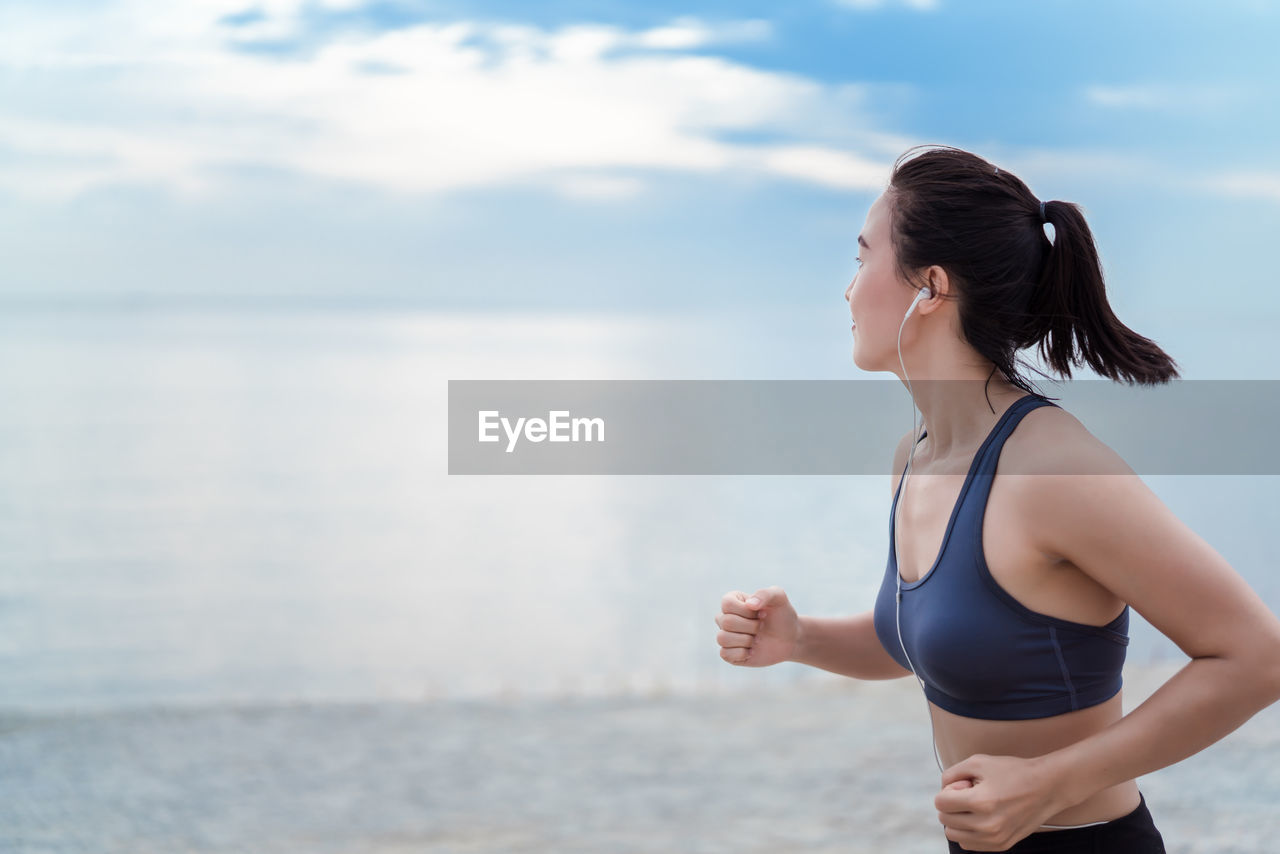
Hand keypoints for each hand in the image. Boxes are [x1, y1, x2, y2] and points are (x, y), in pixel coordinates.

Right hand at [715, 586, 798, 667]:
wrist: (790, 638)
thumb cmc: (782, 616)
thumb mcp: (778, 598)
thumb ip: (765, 594)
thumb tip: (750, 604)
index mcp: (732, 601)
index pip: (727, 604)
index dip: (747, 612)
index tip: (762, 613)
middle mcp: (725, 617)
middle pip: (726, 622)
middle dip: (751, 626)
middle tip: (761, 627)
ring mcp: (726, 635)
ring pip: (722, 638)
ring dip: (746, 640)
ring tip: (756, 639)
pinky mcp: (728, 653)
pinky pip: (724, 654)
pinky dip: (742, 653)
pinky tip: (752, 650)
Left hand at [935, 754, 1066, 851]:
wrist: (1046, 787)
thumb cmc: (1012, 772)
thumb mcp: (978, 761)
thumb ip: (951, 773)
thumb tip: (941, 789)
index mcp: (981, 802)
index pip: (940, 804)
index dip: (947, 791)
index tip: (963, 785)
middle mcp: (987, 825)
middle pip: (945, 820)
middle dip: (951, 805)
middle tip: (970, 794)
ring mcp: (995, 838)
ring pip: (954, 835)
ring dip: (957, 820)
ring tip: (975, 807)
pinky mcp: (1002, 845)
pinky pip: (969, 844)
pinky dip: (969, 832)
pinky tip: (981, 817)